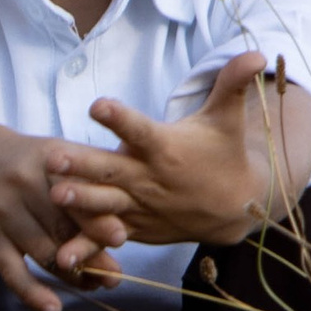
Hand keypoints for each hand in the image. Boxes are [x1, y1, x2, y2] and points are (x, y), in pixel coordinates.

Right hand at [0, 115, 126, 310]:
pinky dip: (33, 292)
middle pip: (62, 226)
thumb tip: (124, 222)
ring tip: (96, 287)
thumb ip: (91, 178)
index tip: (119, 237)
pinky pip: (12, 270)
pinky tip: (53, 309)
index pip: (77, 194)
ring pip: (44, 252)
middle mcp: (23, 183)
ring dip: (73, 275)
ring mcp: (3, 211)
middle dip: (91, 254)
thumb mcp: (57, 155)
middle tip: (114, 276)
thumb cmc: (27, 164)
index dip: (97, 217)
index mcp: (48, 161)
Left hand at [47, 54, 310, 250]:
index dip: (120, 118)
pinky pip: (107, 237)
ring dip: (80, 201)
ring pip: (104, 204)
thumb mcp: (227, 118)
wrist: (234, 208)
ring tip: (53, 195)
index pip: (140, 130)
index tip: (97, 105)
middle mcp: (149, 178)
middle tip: (53, 158)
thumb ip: (232, 84)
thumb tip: (257, 53)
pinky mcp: (134, 228)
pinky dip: (87, 247)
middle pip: (111, 169)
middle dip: (83, 165)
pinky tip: (61, 257)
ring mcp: (139, 207)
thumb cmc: (223, 152)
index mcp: (166, 148)